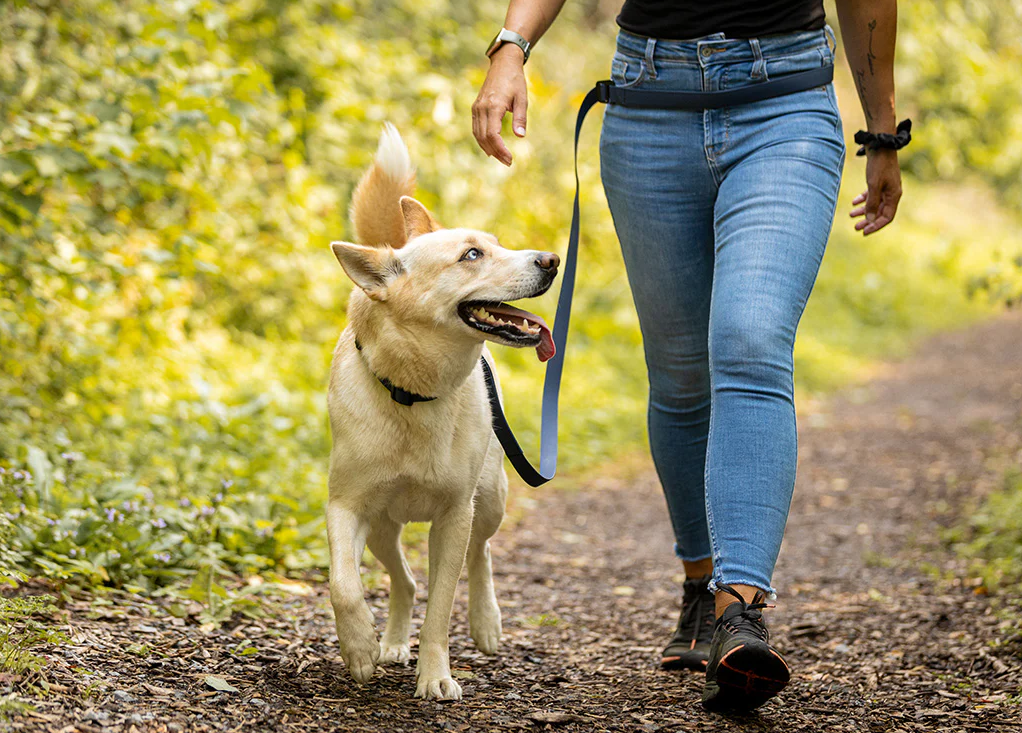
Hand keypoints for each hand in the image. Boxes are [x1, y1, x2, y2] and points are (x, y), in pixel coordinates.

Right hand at [472, 44, 527, 165]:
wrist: (503, 64)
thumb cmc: (515, 80)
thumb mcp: (522, 98)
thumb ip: (521, 118)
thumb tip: (520, 136)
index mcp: (493, 106)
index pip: (492, 135)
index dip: (500, 149)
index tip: (510, 159)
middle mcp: (481, 108)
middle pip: (484, 138)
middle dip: (496, 152)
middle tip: (508, 162)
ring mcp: (476, 108)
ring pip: (478, 135)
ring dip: (488, 148)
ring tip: (501, 158)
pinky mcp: (476, 108)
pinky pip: (476, 128)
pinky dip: (482, 140)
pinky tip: (490, 148)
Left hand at [849, 148, 901, 234]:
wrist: (880, 145)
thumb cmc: (878, 166)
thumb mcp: (874, 185)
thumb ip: (872, 203)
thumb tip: (869, 220)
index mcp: (894, 196)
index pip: (887, 217)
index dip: (876, 226)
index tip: (864, 232)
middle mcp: (892, 193)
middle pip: (880, 212)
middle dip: (868, 220)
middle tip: (855, 227)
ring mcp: (886, 186)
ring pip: (875, 204)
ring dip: (864, 211)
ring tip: (851, 216)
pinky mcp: (880, 180)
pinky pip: (872, 194)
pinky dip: (864, 199)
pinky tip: (854, 202)